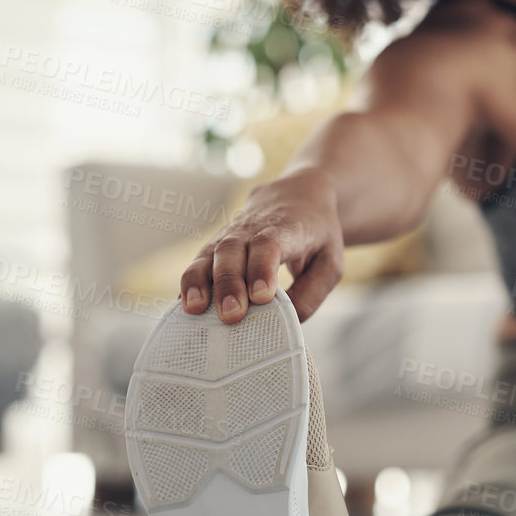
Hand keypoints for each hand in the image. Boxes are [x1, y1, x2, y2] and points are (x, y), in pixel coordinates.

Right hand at [180, 168, 342, 323]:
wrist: (297, 195)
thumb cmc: (317, 233)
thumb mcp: (331, 261)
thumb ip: (313, 292)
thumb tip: (288, 320)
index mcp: (287, 229)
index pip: (269, 245)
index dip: (262, 268)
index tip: (261, 295)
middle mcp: (253, 228)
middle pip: (233, 251)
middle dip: (229, 283)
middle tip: (232, 314)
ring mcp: (230, 234)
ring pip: (208, 253)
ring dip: (199, 281)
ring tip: (194, 308)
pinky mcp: (216, 245)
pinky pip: (197, 262)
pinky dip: (189, 283)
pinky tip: (184, 305)